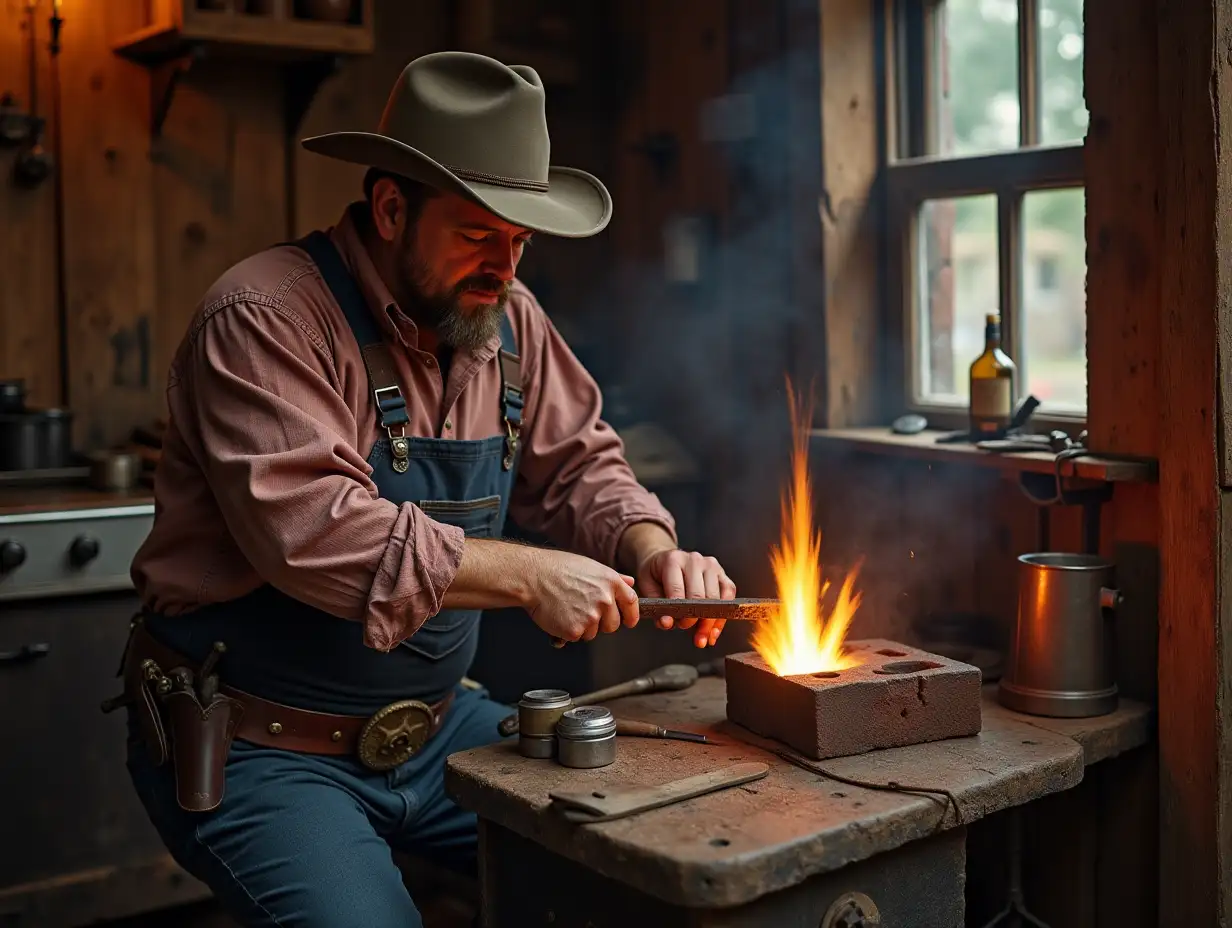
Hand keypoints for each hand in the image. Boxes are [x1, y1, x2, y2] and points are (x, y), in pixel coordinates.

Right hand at [525, 548, 639, 643]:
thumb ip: (613, 578)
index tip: (628, 621)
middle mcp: (604, 600)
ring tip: (567, 609)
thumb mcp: (590, 566)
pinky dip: (567, 632)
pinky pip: (576, 638)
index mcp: (611, 582)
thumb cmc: (557, 569)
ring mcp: (591, 617)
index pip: (632, 603)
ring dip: (583, 627)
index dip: (630, 615)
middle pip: (613, 625)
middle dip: (601, 623)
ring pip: (594, 633)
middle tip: (583, 612)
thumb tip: (629, 583)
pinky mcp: (576, 630)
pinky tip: (559, 616)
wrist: (532, 577)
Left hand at [636, 548, 736, 647]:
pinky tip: (714, 630)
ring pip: (717, 598)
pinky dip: (722, 616)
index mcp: (673, 560)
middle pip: (701, 596)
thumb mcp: (647, 588)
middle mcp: (694, 560)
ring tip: (703, 638)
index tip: (678, 625)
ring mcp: (710, 565)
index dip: (680, 612)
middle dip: (696, 620)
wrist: (663, 559)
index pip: (679, 590)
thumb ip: (657, 607)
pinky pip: (729, 596)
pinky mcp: (722, 573)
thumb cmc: (655, 574)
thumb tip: (668, 623)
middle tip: (691, 635)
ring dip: (711, 623)